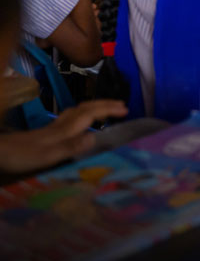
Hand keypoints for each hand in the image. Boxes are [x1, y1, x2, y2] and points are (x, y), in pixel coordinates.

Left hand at [0, 100, 127, 173]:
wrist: (0, 151)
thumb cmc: (22, 156)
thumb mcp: (48, 155)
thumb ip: (71, 146)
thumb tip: (95, 138)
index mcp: (65, 130)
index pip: (90, 114)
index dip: (108, 110)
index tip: (126, 109)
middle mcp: (61, 125)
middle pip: (85, 108)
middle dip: (104, 104)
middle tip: (122, 104)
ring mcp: (53, 127)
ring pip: (78, 110)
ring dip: (94, 106)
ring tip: (106, 108)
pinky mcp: (47, 132)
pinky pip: (71, 117)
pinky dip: (83, 113)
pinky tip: (81, 120)